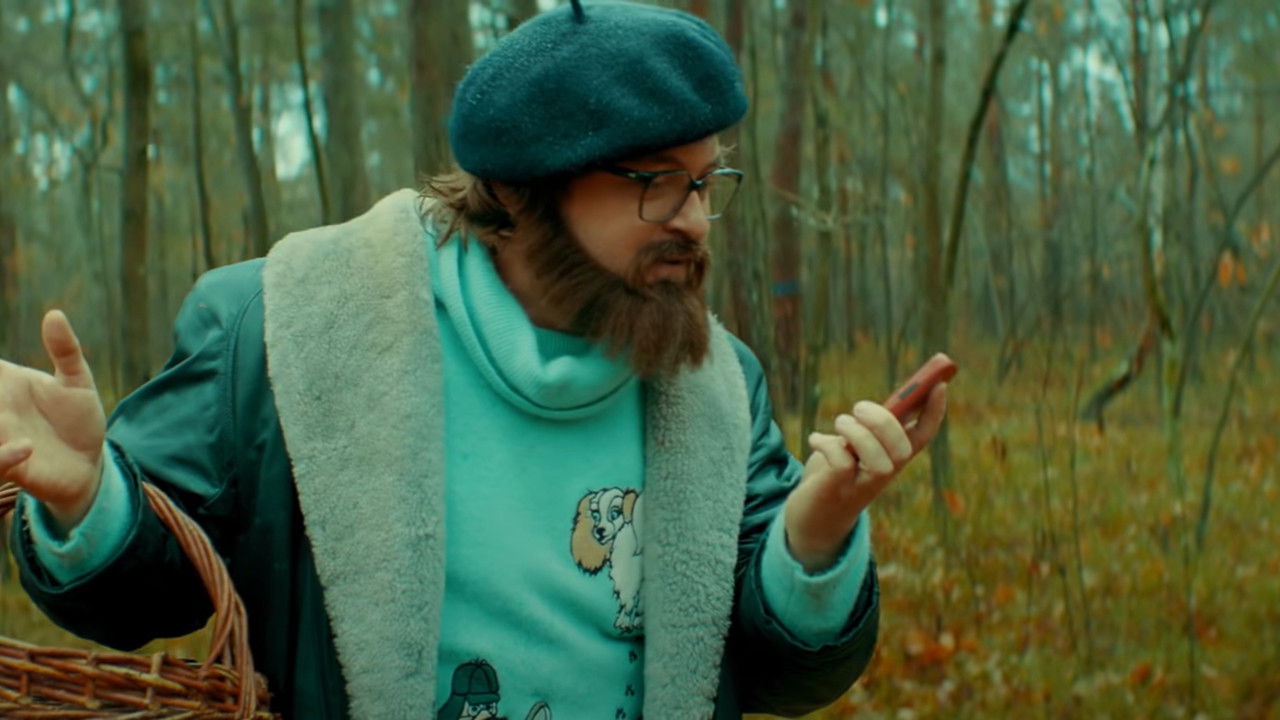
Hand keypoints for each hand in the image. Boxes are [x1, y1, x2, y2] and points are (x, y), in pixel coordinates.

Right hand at [0, 310, 106, 529]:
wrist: (89, 464)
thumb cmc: (77, 419)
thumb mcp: (77, 381)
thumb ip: (65, 350)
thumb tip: (54, 313)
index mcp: (5, 382)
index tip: (1, 370)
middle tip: (4, 398)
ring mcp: (0, 435)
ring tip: (5, 418)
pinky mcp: (9, 464)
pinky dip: (3, 455)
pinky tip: (28, 446)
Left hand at [782, 383, 947, 572]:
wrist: (812, 519)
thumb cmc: (836, 473)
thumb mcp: (855, 446)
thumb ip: (869, 430)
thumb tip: (884, 405)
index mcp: (892, 459)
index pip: (923, 435)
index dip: (935, 411)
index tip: (939, 385)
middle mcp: (883, 475)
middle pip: (902, 449)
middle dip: (884, 422)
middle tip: (859, 407)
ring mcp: (861, 486)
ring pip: (878, 462)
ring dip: (857, 433)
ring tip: (840, 423)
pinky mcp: (836, 490)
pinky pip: (842, 466)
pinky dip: (827, 444)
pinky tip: (815, 439)